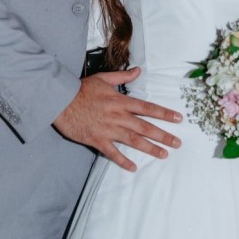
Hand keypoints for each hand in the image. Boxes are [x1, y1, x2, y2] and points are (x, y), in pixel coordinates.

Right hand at [53, 67, 182, 171]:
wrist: (60, 101)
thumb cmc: (81, 89)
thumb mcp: (104, 79)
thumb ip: (123, 77)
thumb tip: (138, 71)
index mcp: (121, 101)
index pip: (147, 108)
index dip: (164, 113)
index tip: (178, 119)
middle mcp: (118, 116)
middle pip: (145, 127)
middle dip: (163, 135)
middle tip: (177, 143)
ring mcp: (108, 129)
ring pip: (133, 140)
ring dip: (150, 148)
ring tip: (164, 154)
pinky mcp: (97, 140)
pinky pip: (112, 153)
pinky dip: (123, 161)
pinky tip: (133, 167)